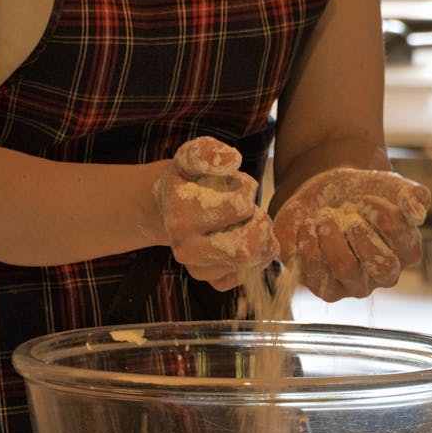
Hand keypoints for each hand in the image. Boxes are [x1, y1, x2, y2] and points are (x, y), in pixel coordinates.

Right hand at [154, 137, 276, 290]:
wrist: (170, 208)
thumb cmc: (189, 180)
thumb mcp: (192, 156)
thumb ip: (208, 152)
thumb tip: (231, 160)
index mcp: (180, 215)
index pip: (239, 208)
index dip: (248, 191)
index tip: (238, 185)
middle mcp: (185, 248)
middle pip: (245, 248)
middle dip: (260, 224)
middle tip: (254, 210)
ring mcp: (197, 268)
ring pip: (249, 262)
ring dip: (261, 240)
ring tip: (250, 223)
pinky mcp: (210, 280)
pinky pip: (245, 276)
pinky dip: (256, 257)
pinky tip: (246, 239)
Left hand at [273, 168, 430, 301]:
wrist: (328, 197)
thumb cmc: (366, 194)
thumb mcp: (392, 186)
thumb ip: (413, 195)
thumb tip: (418, 212)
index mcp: (406, 253)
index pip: (402, 238)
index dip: (381, 213)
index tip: (366, 198)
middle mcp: (382, 276)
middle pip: (381, 265)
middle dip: (359, 230)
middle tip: (347, 211)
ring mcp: (351, 285)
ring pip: (344, 268)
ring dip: (330, 233)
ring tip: (324, 215)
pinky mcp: (321, 285)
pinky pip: (311, 271)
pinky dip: (306, 241)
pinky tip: (308, 225)